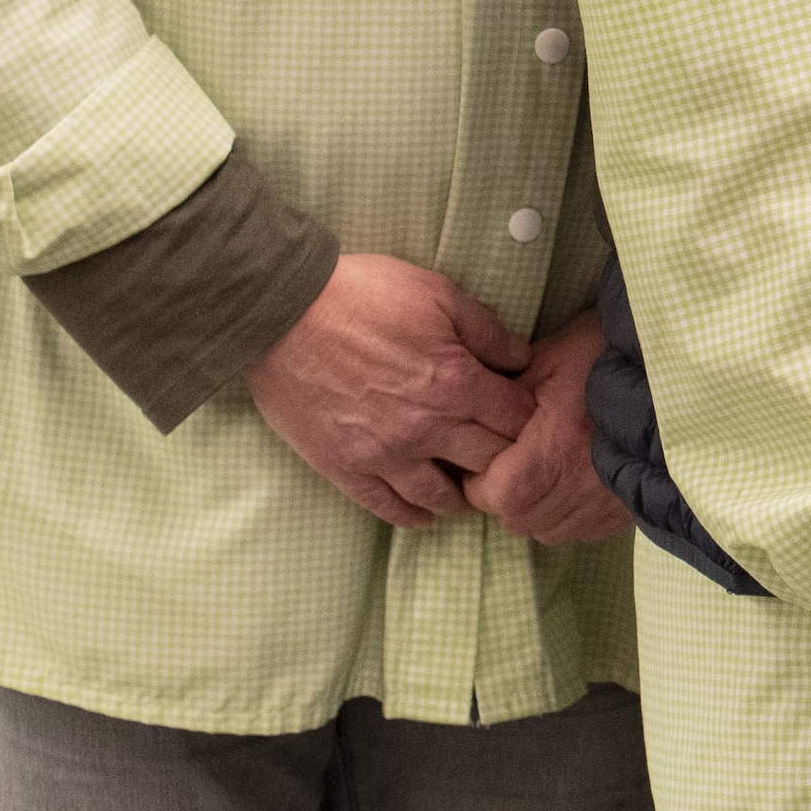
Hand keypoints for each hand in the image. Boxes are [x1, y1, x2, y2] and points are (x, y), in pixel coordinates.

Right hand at [249, 255, 535, 525]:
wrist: (282, 314)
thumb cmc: (361, 295)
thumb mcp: (437, 293)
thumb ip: (487, 331)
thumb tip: (522, 359)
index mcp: (457, 383)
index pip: (517, 419)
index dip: (528, 416)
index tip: (524, 414)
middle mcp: (427, 428)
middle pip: (489, 462)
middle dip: (504, 457)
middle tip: (505, 454)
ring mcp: (384, 455)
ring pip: (442, 497)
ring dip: (464, 496)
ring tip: (470, 489)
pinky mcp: (346, 468)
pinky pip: (388, 508)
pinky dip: (414, 516)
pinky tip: (426, 513)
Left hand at [458, 310, 632, 547]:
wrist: (677, 377)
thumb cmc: (607, 361)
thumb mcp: (545, 362)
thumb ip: (500, 398)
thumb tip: (471, 413)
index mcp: (533, 468)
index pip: (478, 490)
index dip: (482, 460)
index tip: (500, 434)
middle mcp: (561, 505)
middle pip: (509, 513)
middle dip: (508, 482)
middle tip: (528, 441)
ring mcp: (594, 517)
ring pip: (542, 524)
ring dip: (540, 498)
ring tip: (558, 455)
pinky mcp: (620, 519)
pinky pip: (577, 525)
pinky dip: (571, 505)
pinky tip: (584, 469)